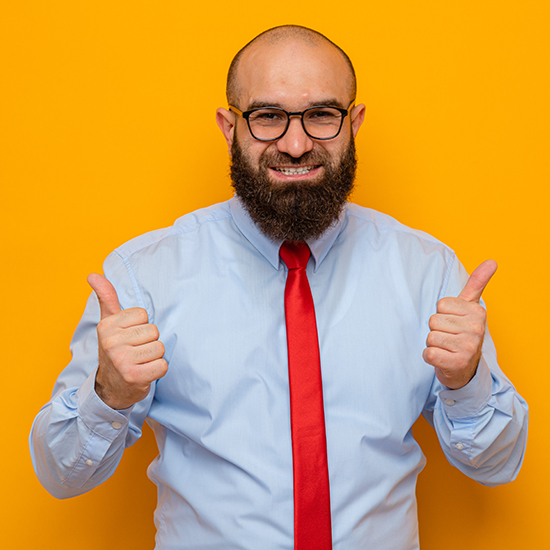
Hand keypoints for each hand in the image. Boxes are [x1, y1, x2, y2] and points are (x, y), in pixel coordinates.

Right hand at [87, 273, 167, 409]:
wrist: (111, 387)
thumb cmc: (115, 350)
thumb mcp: (109, 323)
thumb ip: (106, 298)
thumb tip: (93, 274)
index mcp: (107, 326)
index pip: (144, 314)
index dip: (141, 326)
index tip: (129, 337)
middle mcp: (112, 342)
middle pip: (154, 331)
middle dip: (148, 342)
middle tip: (135, 352)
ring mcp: (122, 361)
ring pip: (160, 348)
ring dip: (154, 357)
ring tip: (140, 362)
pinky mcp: (134, 377)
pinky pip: (163, 365)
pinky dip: (158, 370)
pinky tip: (144, 372)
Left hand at [422, 260, 497, 388]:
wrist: (465, 368)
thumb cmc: (463, 333)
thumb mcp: (470, 307)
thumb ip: (477, 283)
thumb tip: (492, 261)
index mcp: (477, 312)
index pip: (441, 304)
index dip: (442, 314)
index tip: (454, 323)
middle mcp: (476, 329)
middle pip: (433, 320)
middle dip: (437, 330)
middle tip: (450, 338)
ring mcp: (468, 347)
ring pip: (430, 337)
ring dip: (434, 344)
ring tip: (447, 347)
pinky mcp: (457, 363)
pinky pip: (428, 353)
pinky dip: (430, 357)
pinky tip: (443, 358)